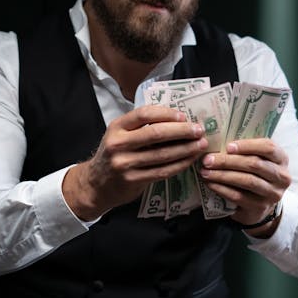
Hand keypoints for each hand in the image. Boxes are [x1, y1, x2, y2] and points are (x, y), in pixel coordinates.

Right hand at [63, 105, 207, 219]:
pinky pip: (162, 171)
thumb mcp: (120, 135)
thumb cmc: (114, 154)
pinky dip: (179, 165)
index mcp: (117, 127)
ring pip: (162, 155)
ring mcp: (125, 164)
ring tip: (201, 145)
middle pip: (156, 134)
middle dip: (182, 131)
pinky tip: (190, 160)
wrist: (96, 183)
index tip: (184, 116)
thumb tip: (177, 119)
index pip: (144, 114)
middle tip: (199, 130)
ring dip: (186, 149)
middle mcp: (119, 144)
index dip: (167, 114)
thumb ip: (141, 126)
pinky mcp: (133, 180)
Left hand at [198, 138, 289, 231]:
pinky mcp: (260, 207)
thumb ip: (246, 150)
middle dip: (228, 161)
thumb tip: (217, 141)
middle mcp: (281, 177)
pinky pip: (239, 196)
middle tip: (208, 160)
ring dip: (223, 175)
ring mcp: (272, 194)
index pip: (268, 148)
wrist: (261, 205)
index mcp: (282, 159)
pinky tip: (210, 184)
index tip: (228, 147)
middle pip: (255, 164)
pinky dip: (222, 189)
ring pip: (247, 181)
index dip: (248, 146)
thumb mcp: (257, 160)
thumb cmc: (255, 175)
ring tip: (206, 172)